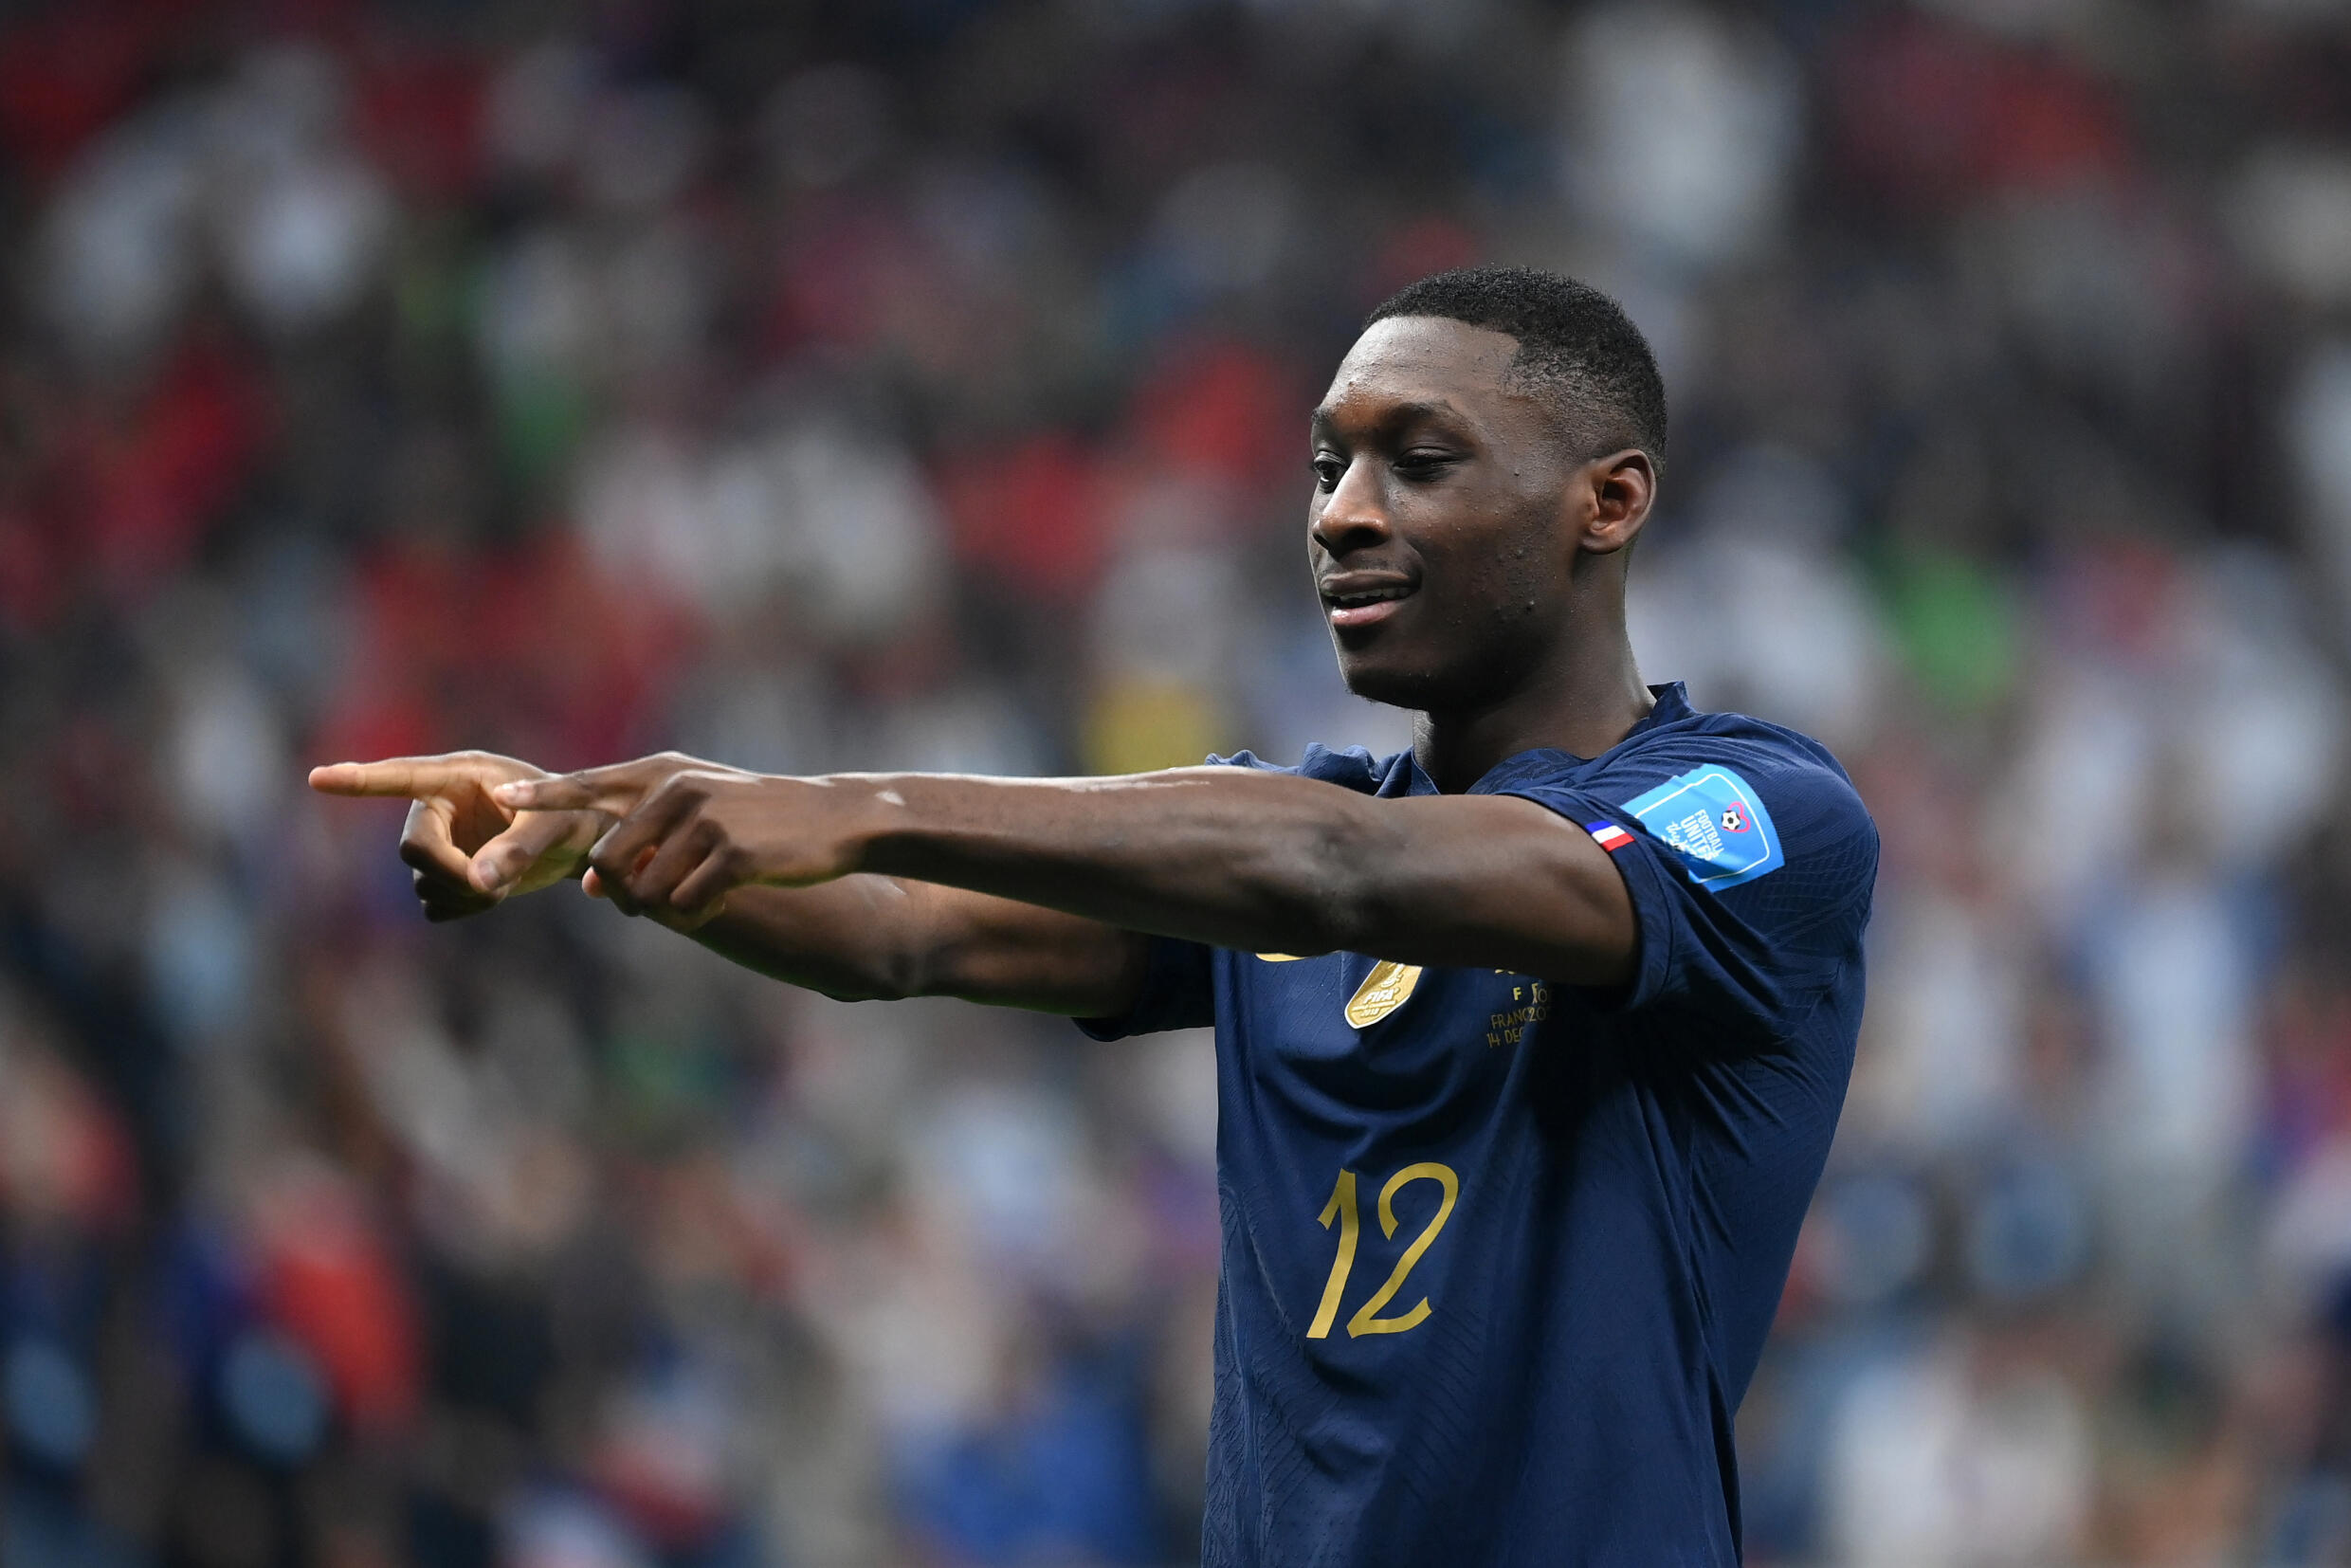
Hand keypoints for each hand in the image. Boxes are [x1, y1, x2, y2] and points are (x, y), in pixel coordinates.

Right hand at [307, 750, 608, 920]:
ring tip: (503, 886)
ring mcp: (438, 843)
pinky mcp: (444, 876)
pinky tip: (491, 895)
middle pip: (412, 848)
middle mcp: (439, 807)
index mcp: (459, 776)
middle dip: (448, 873)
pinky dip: (461, 909)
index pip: (400, 776)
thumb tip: (476, 883)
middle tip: (491, 891)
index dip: (360, 780)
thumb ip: (518, 849)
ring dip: (462, 895)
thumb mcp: (555, 826)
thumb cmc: (573, 816)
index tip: (317, 778)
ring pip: (423, 882)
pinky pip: (434, 905)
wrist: (580, 839)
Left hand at [494, 766, 865, 924]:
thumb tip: (589, 887)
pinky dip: (693, 916)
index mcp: (663, 774)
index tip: (501, 800)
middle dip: (622, 894)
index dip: (543, 796)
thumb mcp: (699, 812)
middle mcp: (677, 791)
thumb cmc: (759, 818)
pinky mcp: (733, 856)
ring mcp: (705, 822)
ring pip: (646, 892)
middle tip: (649, 902)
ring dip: (663, 910)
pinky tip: (718, 903)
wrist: (833, 818)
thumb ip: (643, 840)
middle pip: (609, 861)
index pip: (587, 785)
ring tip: (697, 898)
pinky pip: (685, 906)